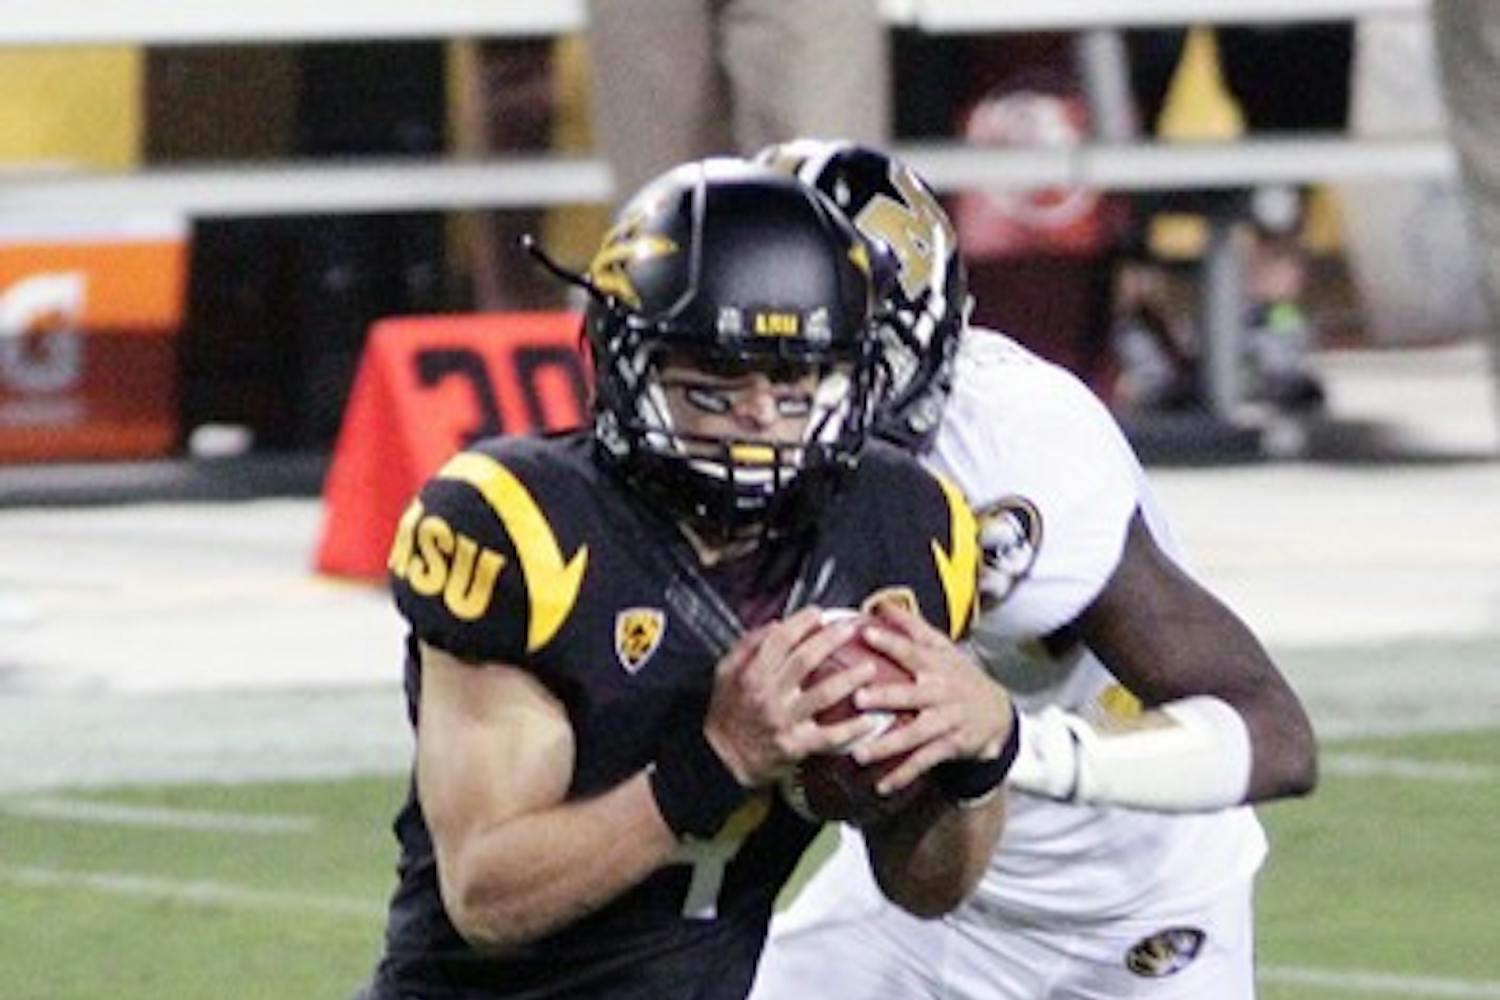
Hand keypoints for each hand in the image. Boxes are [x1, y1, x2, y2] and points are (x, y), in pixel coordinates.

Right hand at [702, 607, 880, 787]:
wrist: (721, 760)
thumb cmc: (726, 713)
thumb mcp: (724, 673)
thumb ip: (747, 645)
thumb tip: (776, 623)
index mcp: (751, 674)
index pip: (779, 640)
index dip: (801, 623)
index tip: (819, 613)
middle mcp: (769, 695)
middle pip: (806, 661)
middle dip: (831, 640)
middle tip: (851, 628)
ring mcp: (785, 721)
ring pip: (823, 695)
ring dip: (850, 679)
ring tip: (870, 668)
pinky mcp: (797, 746)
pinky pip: (830, 736)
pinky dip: (852, 729)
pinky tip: (870, 720)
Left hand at [847, 602, 1014, 795]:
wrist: (997, 713)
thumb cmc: (958, 675)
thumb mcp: (942, 647)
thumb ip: (911, 626)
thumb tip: (880, 603)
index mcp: (935, 665)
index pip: (910, 649)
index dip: (889, 640)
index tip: (865, 633)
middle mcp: (940, 692)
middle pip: (910, 694)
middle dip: (885, 696)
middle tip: (859, 698)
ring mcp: (945, 721)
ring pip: (914, 735)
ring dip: (887, 746)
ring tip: (859, 754)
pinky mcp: (950, 746)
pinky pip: (923, 762)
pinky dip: (903, 775)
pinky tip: (880, 785)